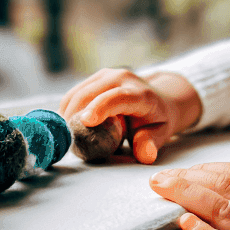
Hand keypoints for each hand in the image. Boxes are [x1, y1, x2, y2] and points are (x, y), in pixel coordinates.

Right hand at [60, 68, 201, 163]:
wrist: (159, 97)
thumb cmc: (157, 119)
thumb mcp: (161, 133)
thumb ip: (151, 143)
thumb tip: (144, 154)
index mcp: (141, 94)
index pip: (118, 98)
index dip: (100, 108)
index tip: (85, 121)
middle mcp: (122, 78)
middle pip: (89, 94)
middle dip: (73, 117)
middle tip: (68, 140)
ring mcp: (107, 75)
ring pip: (77, 93)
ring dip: (67, 114)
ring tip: (69, 133)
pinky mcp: (95, 77)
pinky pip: (74, 93)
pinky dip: (67, 109)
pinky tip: (71, 123)